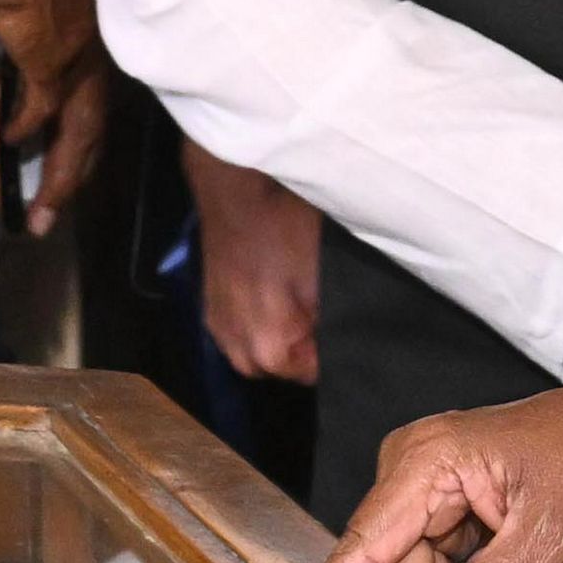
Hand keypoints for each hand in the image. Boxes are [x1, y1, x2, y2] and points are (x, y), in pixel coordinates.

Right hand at [0, 0, 111, 233]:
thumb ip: (42, 16)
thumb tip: (25, 38)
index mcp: (101, 35)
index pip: (96, 103)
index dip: (81, 142)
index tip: (65, 170)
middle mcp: (99, 52)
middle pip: (93, 132)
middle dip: (70, 180)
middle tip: (46, 216)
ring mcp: (78, 59)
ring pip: (75, 136)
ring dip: (53, 178)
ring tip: (31, 211)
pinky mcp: (50, 61)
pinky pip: (36, 113)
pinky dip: (18, 131)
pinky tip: (7, 144)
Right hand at [184, 143, 324, 383]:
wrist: (235, 187)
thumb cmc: (284, 225)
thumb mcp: (327, 275)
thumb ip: (337, 321)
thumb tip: (351, 342)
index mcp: (271, 348)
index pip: (317, 375)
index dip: (335, 349)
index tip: (345, 326)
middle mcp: (239, 350)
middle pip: (287, 367)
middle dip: (307, 343)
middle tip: (321, 306)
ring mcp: (220, 330)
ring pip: (263, 351)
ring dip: (282, 333)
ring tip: (296, 297)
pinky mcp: (211, 310)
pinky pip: (243, 331)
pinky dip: (259, 319)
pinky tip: (272, 289)